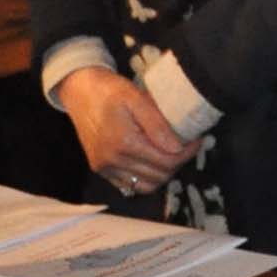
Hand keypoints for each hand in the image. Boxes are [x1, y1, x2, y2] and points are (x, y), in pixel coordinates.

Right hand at [56, 68, 194, 193]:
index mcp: (124, 142)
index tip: (197, 139)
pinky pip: (129, 186)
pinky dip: (145, 179)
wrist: (79, 91)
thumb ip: (157, 124)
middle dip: (178, 162)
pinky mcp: (100, 170)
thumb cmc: (110, 90)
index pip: (167, 160)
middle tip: (187, 145)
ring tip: (172, 154)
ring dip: (163, 173)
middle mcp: (112, 161)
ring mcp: (105, 168)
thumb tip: (177, 147)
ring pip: (145, 186)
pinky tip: (153, 162)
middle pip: (159, 175)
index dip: (188, 152)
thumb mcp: (136, 98)